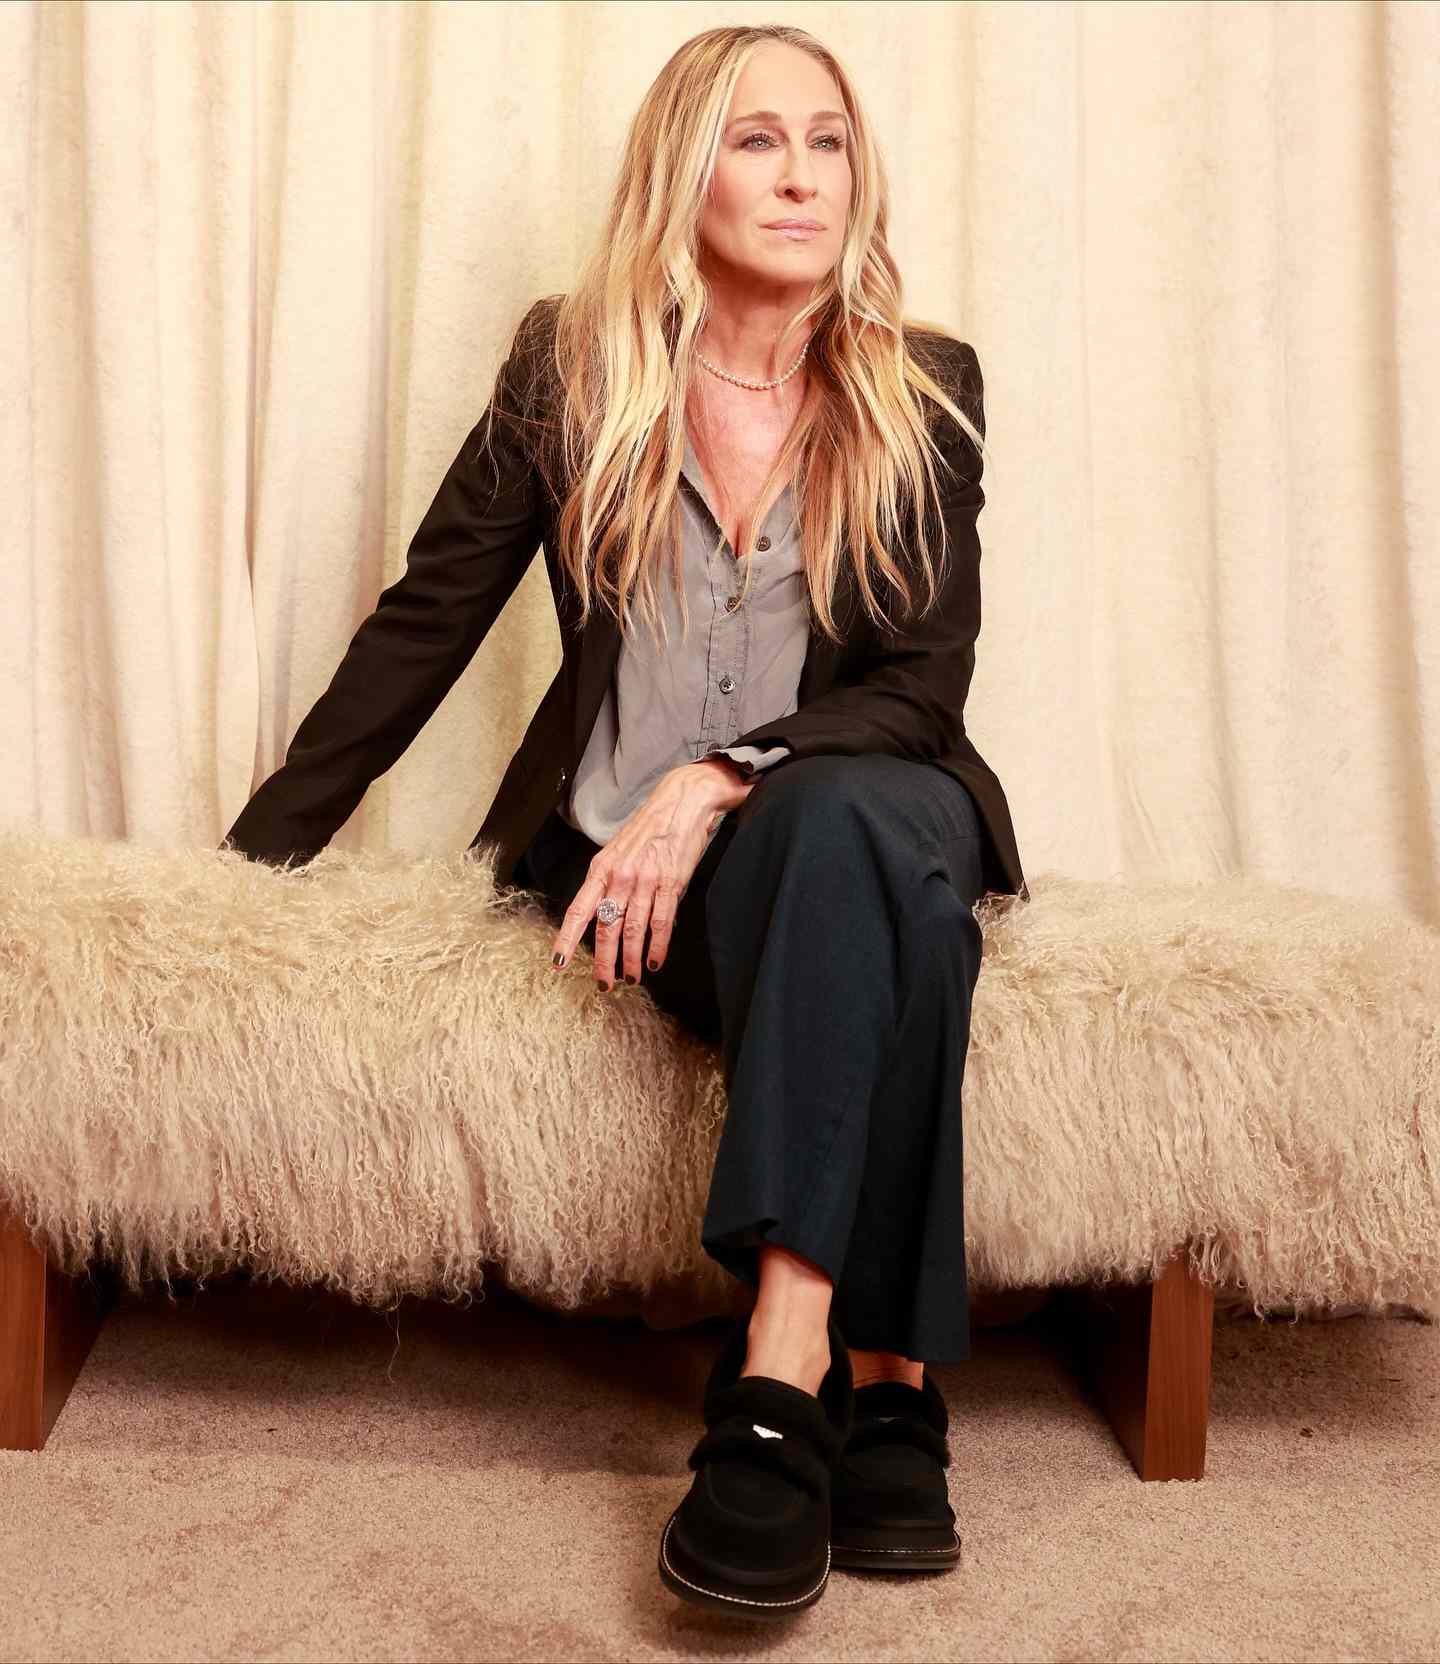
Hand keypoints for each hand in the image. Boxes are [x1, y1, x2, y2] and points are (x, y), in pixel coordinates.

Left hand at [549, 757, 756, 988]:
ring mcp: (646, 880)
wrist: (682, 801)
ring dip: (630, 960)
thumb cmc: (649, 827)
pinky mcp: (671, 882)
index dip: (568, 938)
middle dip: (603, 961)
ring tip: (630, 979)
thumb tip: (604, 913)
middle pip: (606, 927)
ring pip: (633, 930)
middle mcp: (620, 876)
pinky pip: (661, 922)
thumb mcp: (619, 850)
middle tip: (603, 985)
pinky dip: (657, 946)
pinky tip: (654, 962)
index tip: (558, 962)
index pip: (579, 910)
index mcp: (602, 868)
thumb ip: (610, 881)